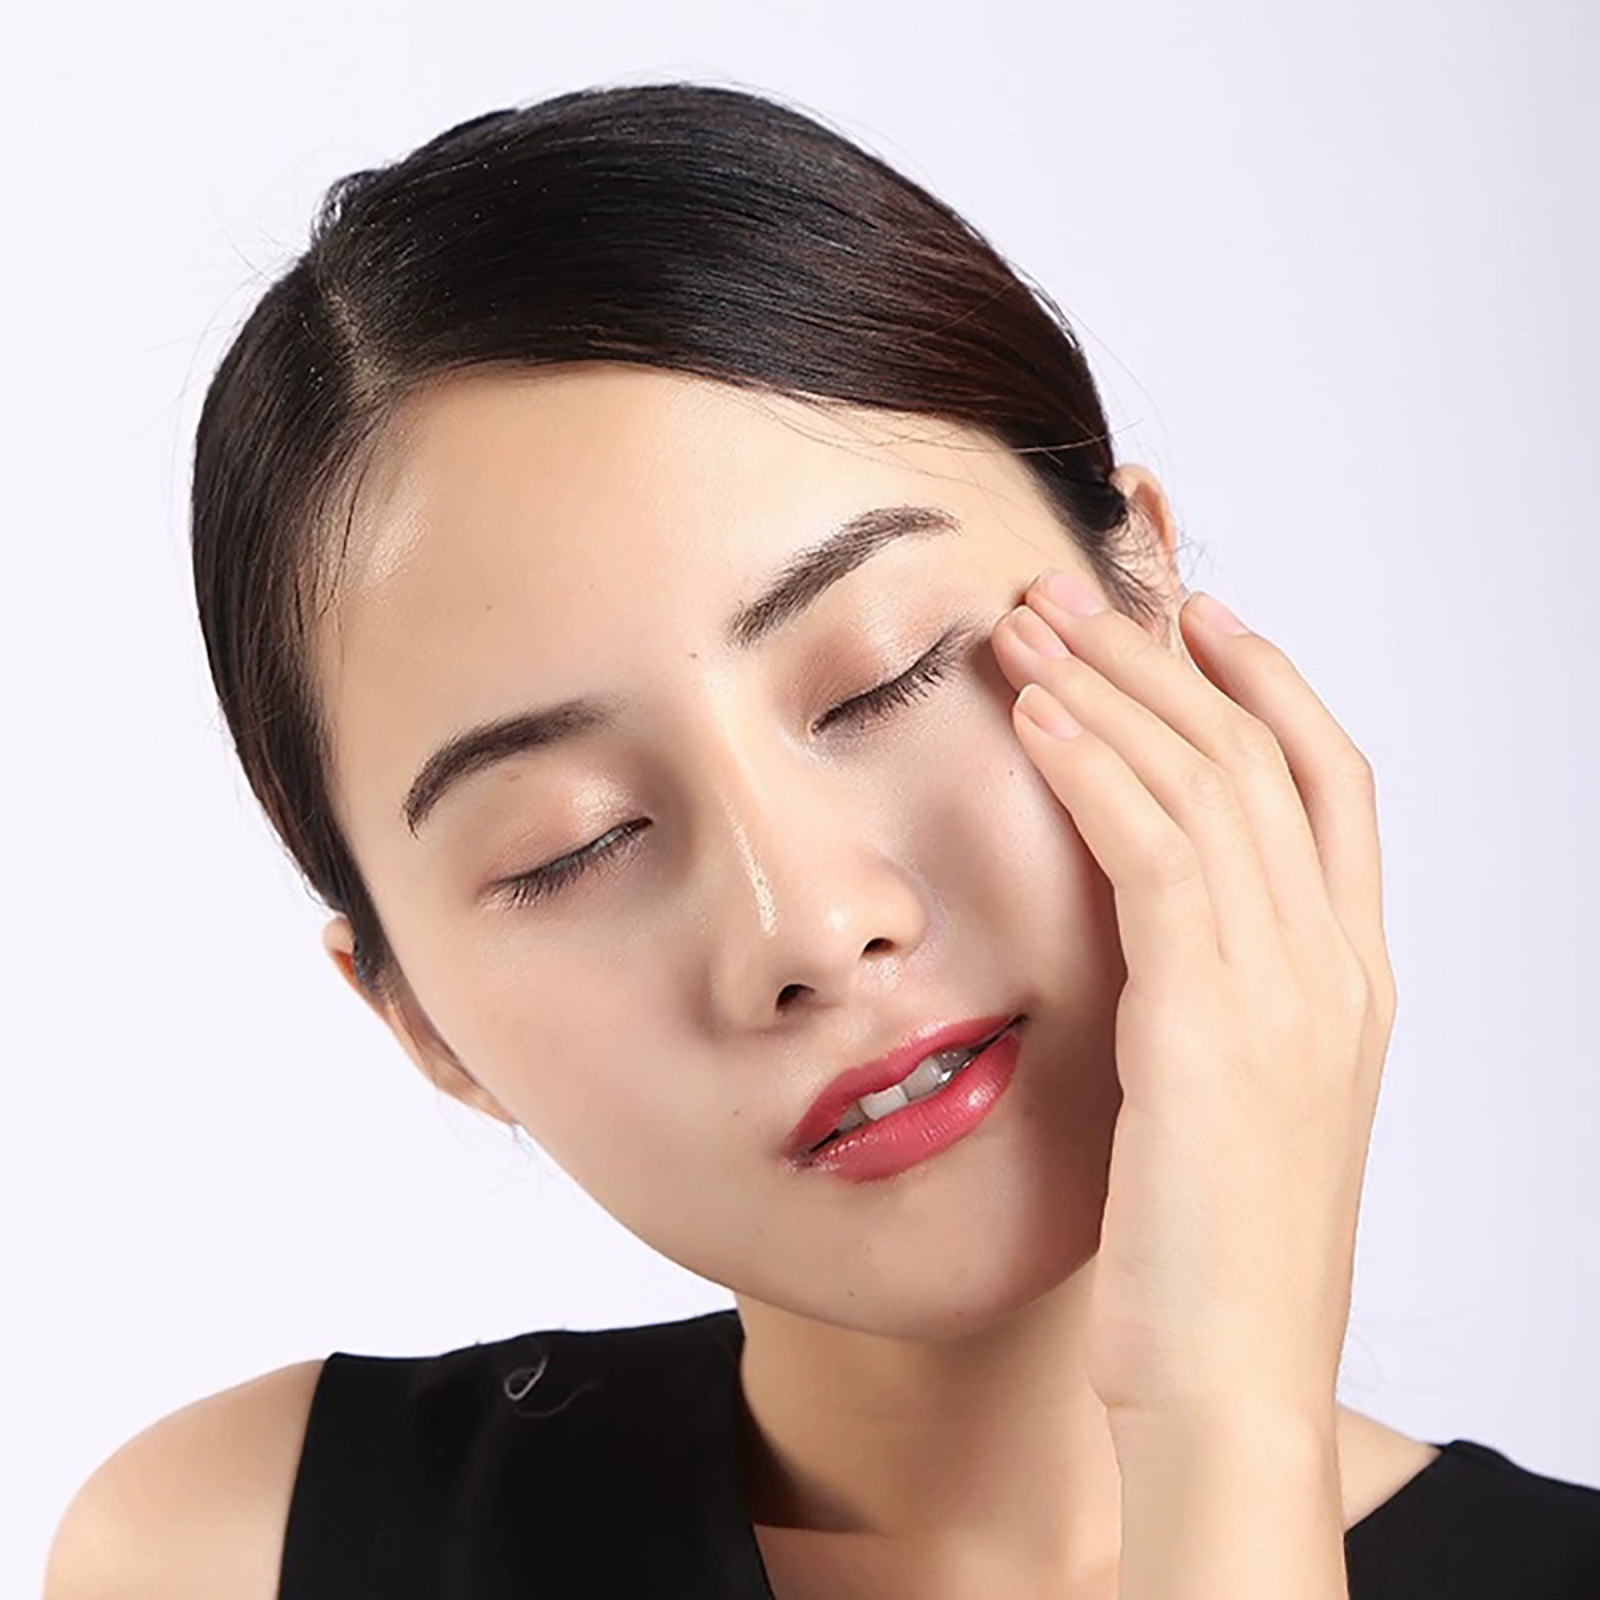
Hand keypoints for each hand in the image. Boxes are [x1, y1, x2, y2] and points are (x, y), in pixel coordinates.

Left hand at [990, 572, 1395, 1422]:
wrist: (1225, 1382)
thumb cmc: (1206, 1255)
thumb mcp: (1223, 1104)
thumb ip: (1207, 999)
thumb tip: (1144, 927)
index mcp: (1350, 978)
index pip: (1329, 782)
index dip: (1266, 683)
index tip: (1193, 616)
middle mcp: (1336, 965)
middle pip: (1262, 756)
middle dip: (1166, 658)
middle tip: (1077, 589)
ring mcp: (1289, 989)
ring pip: (1210, 782)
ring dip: (1116, 686)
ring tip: (1033, 621)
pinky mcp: (1214, 1021)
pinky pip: (1155, 851)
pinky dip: (1098, 767)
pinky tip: (1040, 715)